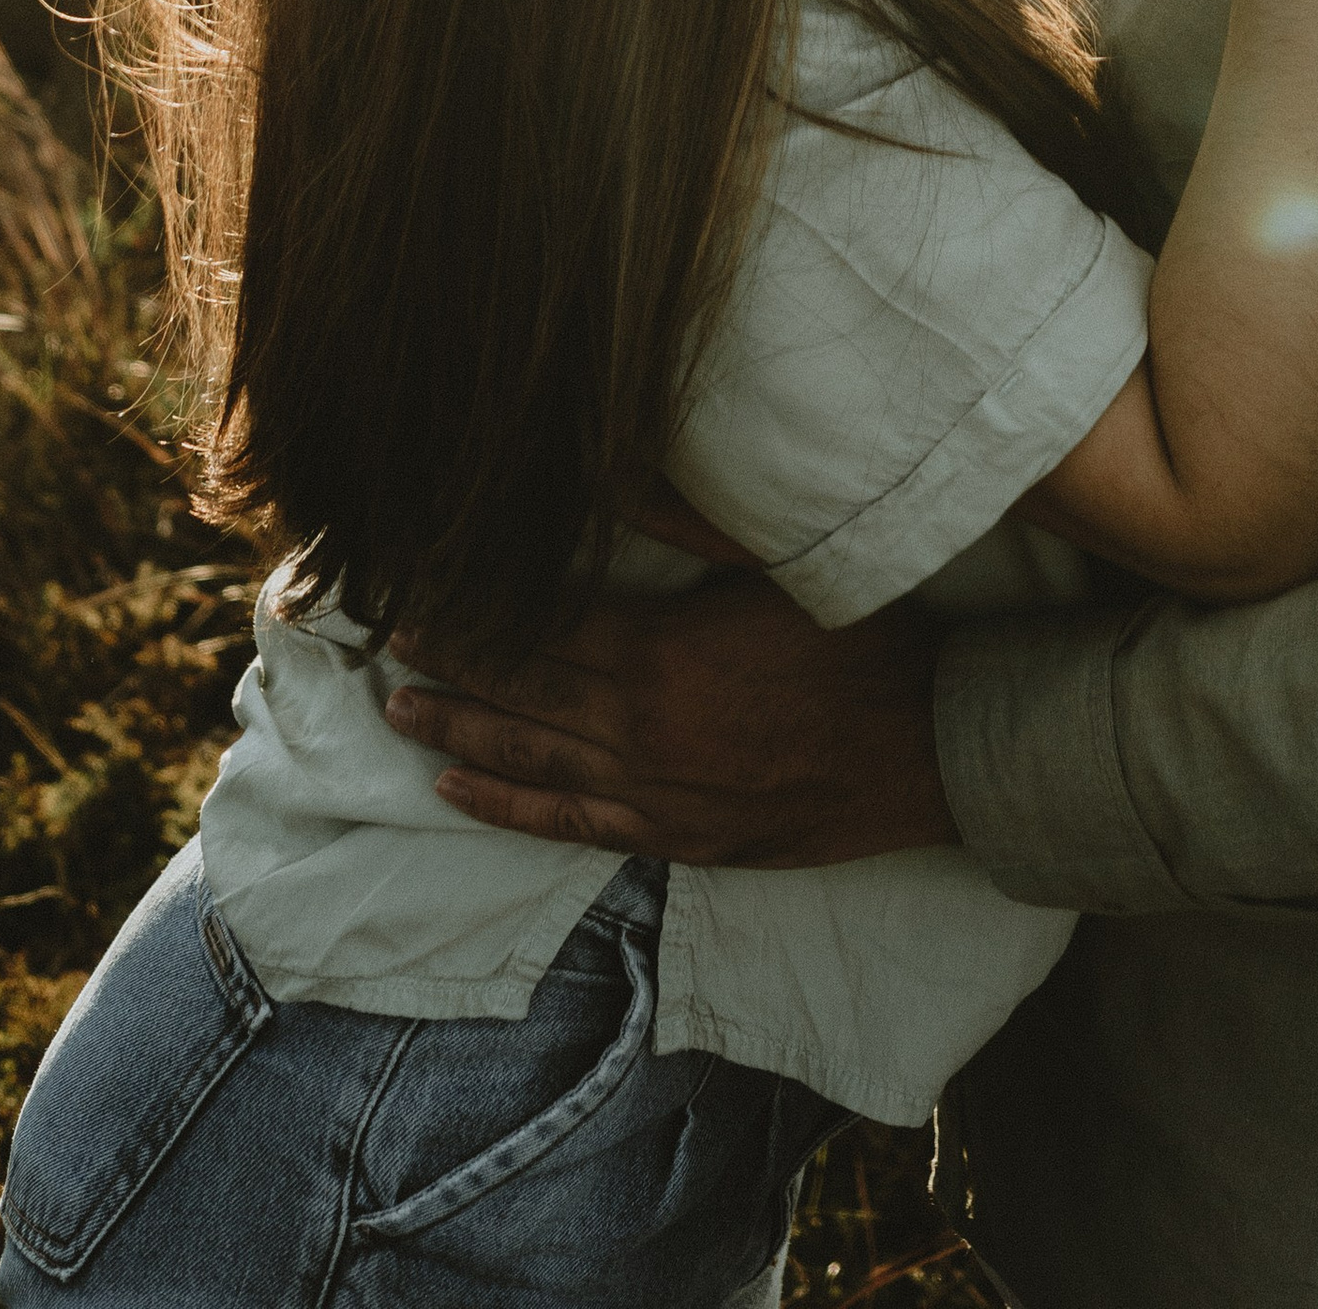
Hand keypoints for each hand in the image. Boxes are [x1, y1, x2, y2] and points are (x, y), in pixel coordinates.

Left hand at [384, 574, 956, 866]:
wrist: (930, 748)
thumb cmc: (859, 644)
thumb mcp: (775, 565)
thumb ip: (686, 525)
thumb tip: (611, 480)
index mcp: (658, 651)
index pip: (536, 627)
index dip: (472, 610)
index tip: (419, 591)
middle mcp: (639, 726)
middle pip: (518, 693)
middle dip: (447, 667)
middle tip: (387, 647)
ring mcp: (654, 790)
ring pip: (529, 762)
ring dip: (457, 737)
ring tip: (398, 715)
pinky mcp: (677, 837)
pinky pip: (571, 826)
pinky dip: (507, 810)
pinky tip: (458, 794)